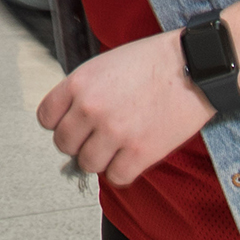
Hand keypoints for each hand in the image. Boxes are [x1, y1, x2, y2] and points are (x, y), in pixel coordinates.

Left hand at [37, 33, 214, 187]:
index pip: (46, 117)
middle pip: (64, 144)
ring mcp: (114, 133)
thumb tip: (73, 117)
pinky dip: (121, 172)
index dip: (59, 122)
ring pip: (88, 164)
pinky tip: (130, 158)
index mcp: (79, 83)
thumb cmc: (153, 61)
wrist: (193, 67)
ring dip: (100, 159)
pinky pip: (115, 178)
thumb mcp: (105, 64)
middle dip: (79, 142)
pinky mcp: (139, 153)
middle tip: (96, 137)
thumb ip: (84, 90)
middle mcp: (91, 109)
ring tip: (116, 146)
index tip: (72, 124)